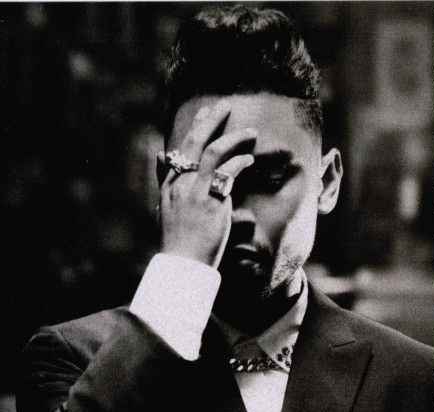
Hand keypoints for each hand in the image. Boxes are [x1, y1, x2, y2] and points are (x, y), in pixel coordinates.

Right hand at [157, 101, 256, 266]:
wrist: (182, 262)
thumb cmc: (178, 237)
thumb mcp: (166, 205)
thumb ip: (165, 179)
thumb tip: (161, 155)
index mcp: (170, 183)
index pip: (183, 147)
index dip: (196, 127)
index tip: (207, 113)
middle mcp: (181, 182)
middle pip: (196, 141)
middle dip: (212, 120)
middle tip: (226, 106)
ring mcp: (196, 190)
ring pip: (214, 151)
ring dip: (234, 138)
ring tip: (250, 132)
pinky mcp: (212, 201)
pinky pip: (228, 173)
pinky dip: (240, 162)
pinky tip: (250, 159)